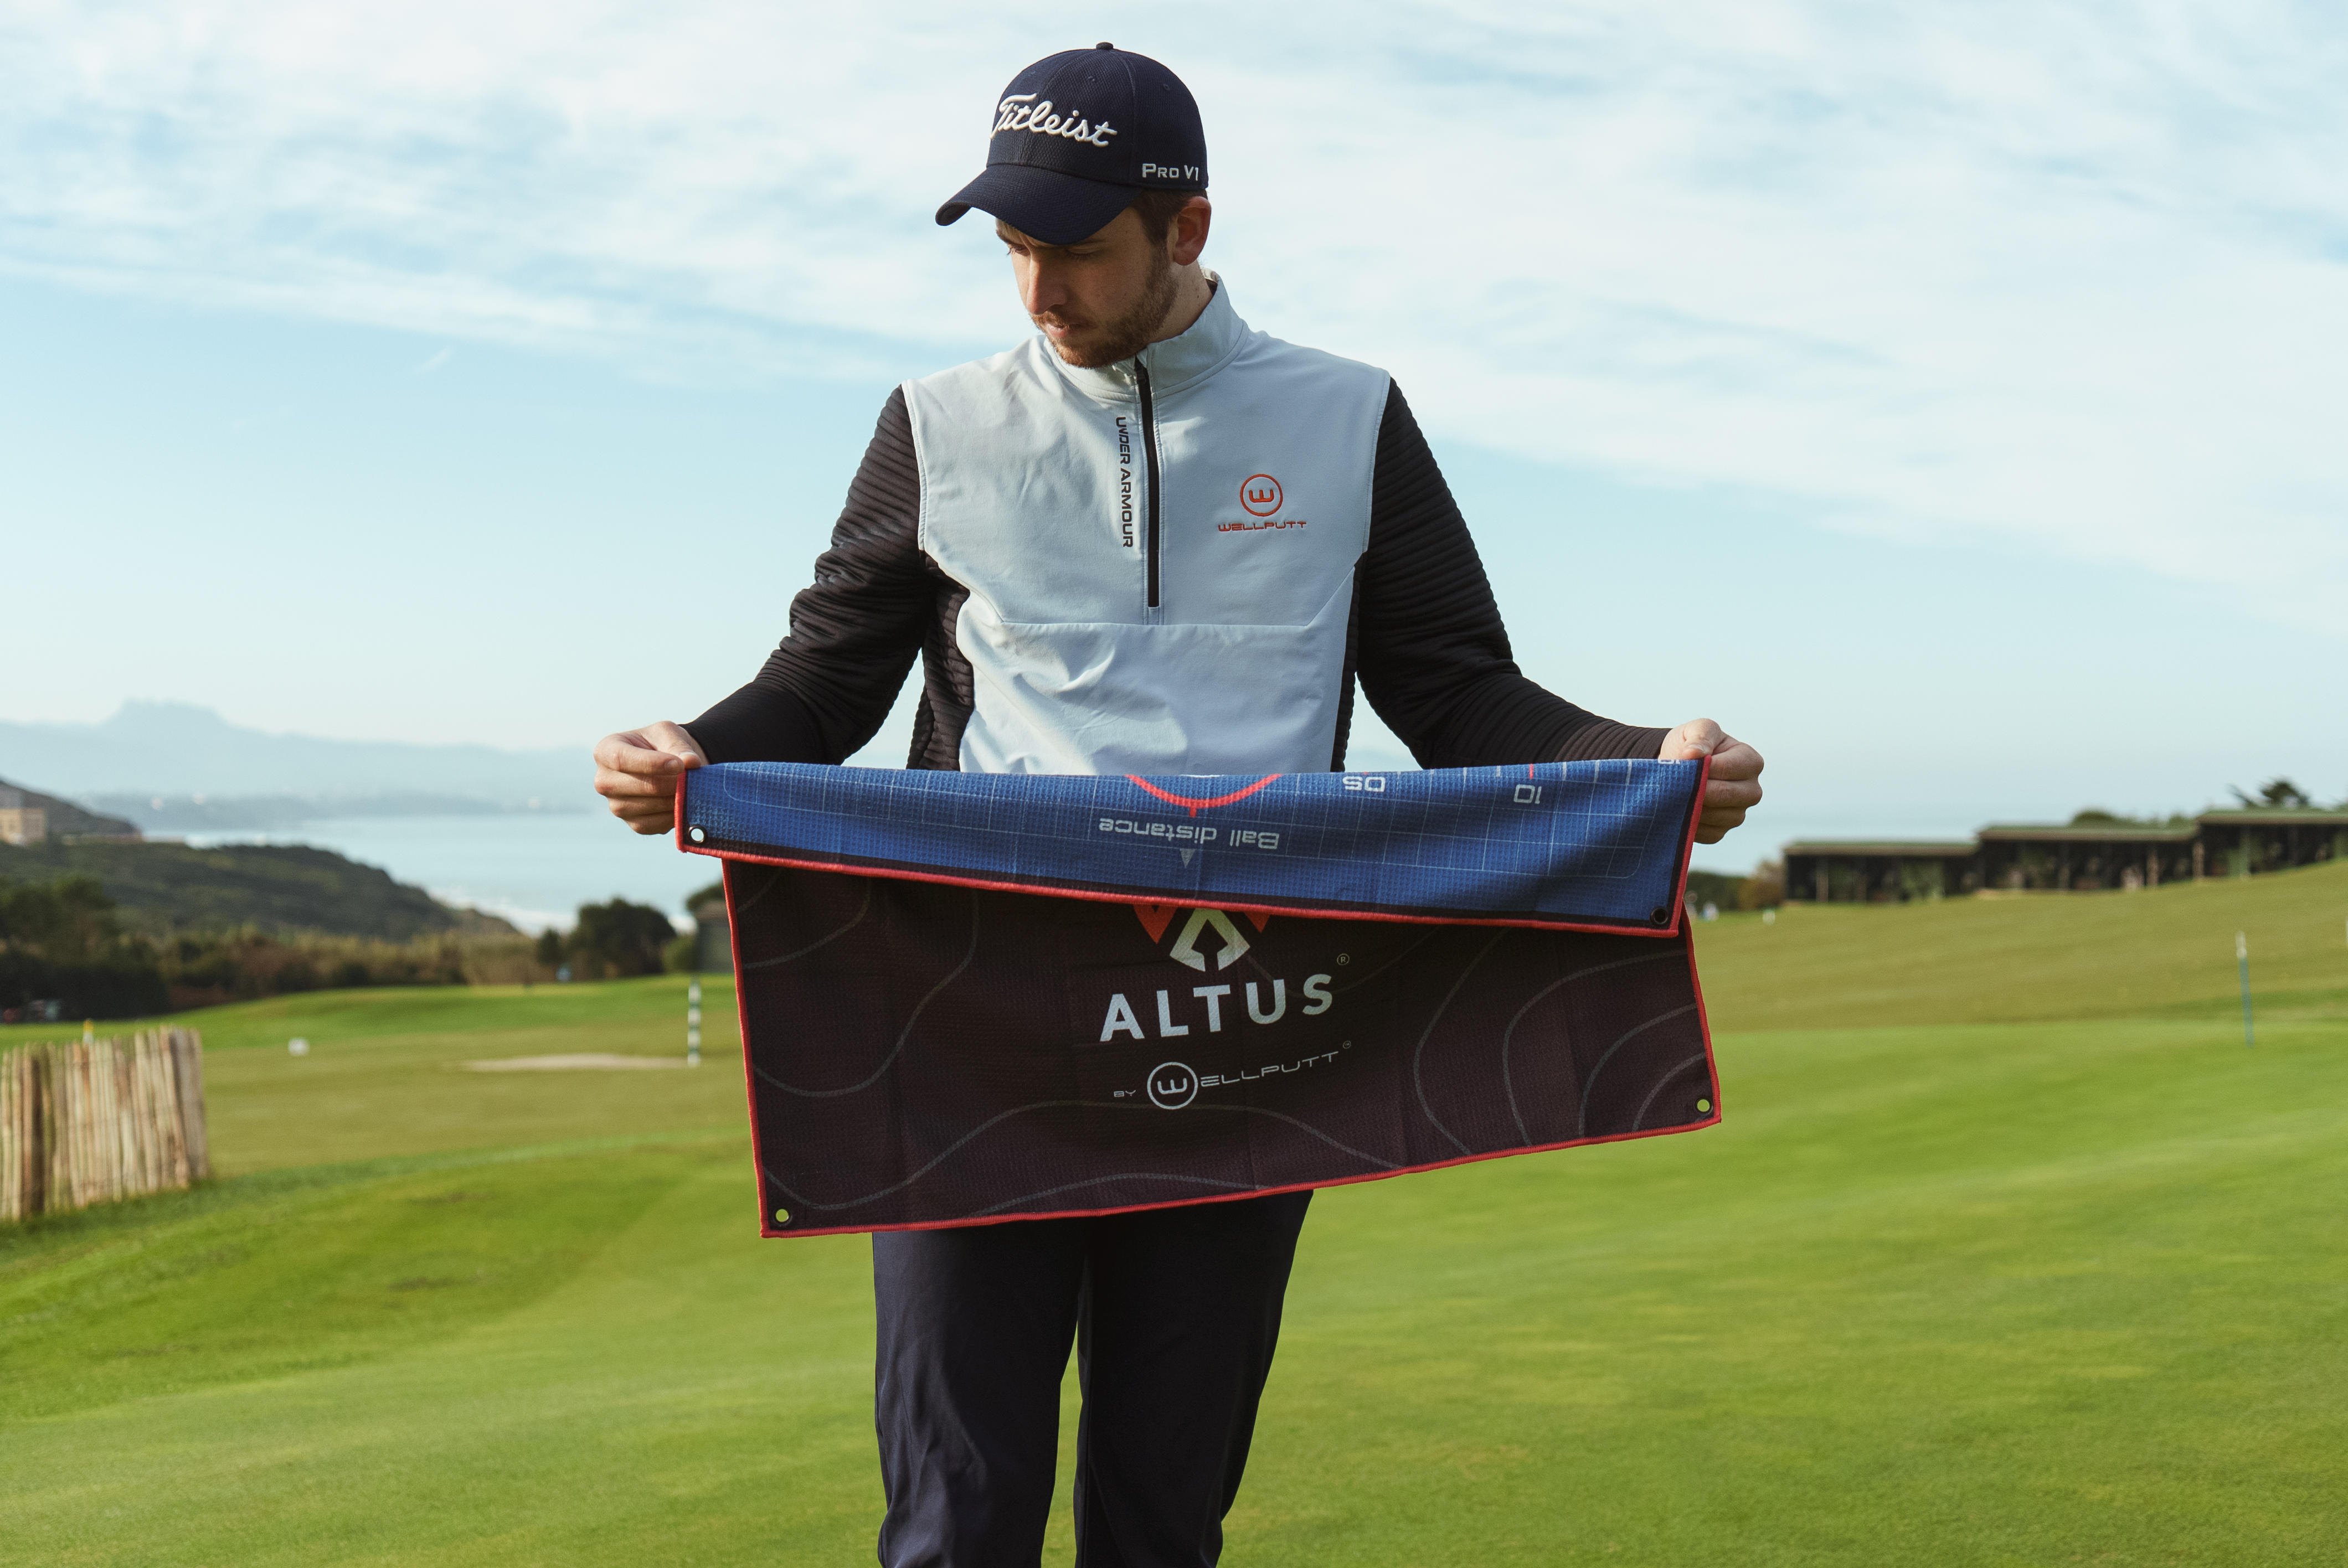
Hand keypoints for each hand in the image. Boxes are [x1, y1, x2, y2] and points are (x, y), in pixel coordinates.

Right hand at [593, 721, 704, 835]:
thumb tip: (691, 762)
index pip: (621, 759)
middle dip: (671, 783)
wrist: (667, 765)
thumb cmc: (661, 744)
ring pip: (650, 806)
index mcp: (606, 751)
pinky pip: (655, 824)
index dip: (652, 763)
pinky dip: (674, 815)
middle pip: (640, 786)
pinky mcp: (633, 824)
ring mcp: (616, 806)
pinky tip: (684, 802)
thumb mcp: (668, 734)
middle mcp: (604, 781)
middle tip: (694, 778)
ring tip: (692, 787)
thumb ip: (678, 746)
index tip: (679, 765)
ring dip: (676, 799)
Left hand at [1660, 718, 1762, 843]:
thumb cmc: (1693, 745)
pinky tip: (1679, 809)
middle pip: (1724, 794)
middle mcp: (1751, 790)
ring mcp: (1738, 813)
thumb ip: (1700, 736)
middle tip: (1674, 782)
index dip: (1703, 767)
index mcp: (1751, 761)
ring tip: (1674, 793)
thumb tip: (1694, 754)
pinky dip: (1689, 823)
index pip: (1728, 768)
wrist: (1678, 766)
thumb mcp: (1696, 729)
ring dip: (1691, 806)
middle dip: (1696, 788)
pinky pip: (1707, 833)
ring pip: (1716, 816)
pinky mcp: (1721, 831)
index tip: (1683, 763)